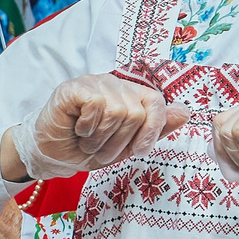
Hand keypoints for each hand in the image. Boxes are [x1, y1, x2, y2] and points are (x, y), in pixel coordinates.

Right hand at [30, 74, 187, 172]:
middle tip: (101, 149)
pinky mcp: (74, 87)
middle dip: (118, 142)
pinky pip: (95, 105)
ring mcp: (94, 82)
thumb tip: (186, 112)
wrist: (53, 155)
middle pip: (136, 113)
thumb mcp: (127, 146)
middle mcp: (115, 84)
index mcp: (132, 95)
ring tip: (88, 141)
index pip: (157, 102)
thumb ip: (155, 128)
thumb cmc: (88, 149)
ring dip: (100, 138)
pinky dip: (87, 126)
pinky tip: (78, 128)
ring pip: (116, 111)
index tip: (139, 150)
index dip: (152, 130)